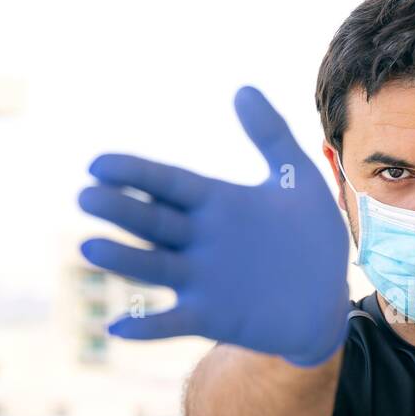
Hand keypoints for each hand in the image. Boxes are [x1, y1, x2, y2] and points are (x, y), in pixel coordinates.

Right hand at [77, 86, 350, 366]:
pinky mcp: (212, 316)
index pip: (168, 184)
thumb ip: (271, 135)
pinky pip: (174, 321)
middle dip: (121, 209)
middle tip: (87, 196)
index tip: (98, 164)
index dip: (135, 174)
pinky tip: (118, 327)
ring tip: (91, 247)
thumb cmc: (311, 239)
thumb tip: (242, 88)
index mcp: (216, 203)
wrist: (327, 300)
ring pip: (156, 266)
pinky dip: (147, 327)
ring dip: (124, 259)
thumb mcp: (297, 180)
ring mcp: (203, 279)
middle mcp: (200, 239)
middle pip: (154, 221)